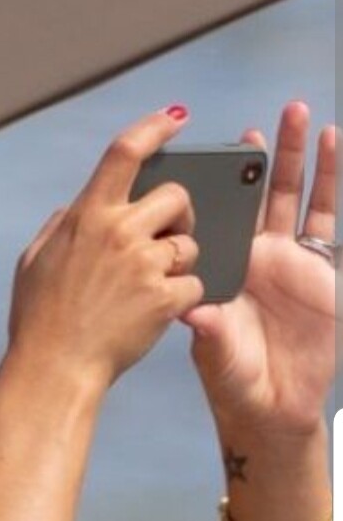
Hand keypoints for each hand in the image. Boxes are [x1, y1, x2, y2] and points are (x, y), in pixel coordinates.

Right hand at [7, 108, 202, 388]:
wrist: (53, 369)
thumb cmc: (38, 321)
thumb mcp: (33, 261)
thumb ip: (61, 226)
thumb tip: (77, 208)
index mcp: (87, 216)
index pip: (126, 151)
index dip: (155, 127)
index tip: (174, 119)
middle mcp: (119, 232)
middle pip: (176, 196)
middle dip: (180, 213)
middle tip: (169, 235)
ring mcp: (144, 265)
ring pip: (189, 244)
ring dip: (179, 262)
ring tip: (152, 286)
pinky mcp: (164, 299)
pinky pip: (193, 286)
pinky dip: (182, 299)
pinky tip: (157, 313)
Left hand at [183, 102, 337, 438]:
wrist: (273, 407)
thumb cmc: (235, 382)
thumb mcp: (217, 354)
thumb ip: (210, 329)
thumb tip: (192, 308)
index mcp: (222, 270)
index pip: (218, 218)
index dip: (217, 185)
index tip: (211, 151)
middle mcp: (253, 257)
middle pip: (256, 195)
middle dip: (260, 157)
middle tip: (260, 121)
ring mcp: (288, 258)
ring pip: (292, 196)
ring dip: (297, 156)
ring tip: (299, 113)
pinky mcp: (319, 267)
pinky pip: (324, 217)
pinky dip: (330, 181)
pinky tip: (334, 145)